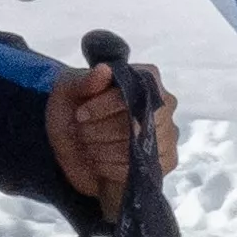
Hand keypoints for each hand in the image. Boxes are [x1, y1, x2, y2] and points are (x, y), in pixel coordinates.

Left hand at [45, 61, 167, 215]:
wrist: (71, 149)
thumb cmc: (74, 113)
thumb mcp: (67, 92)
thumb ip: (85, 81)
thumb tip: (104, 70)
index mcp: (144, 79)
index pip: (136, 89)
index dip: (106, 104)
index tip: (80, 114)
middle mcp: (164, 104)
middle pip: (136, 121)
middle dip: (99, 130)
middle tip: (80, 132)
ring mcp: (168, 133)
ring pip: (137, 146)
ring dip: (102, 149)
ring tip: (87, 146)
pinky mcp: (166, 160)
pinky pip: (141, 166)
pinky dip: (111, 166)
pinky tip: (98, 162)